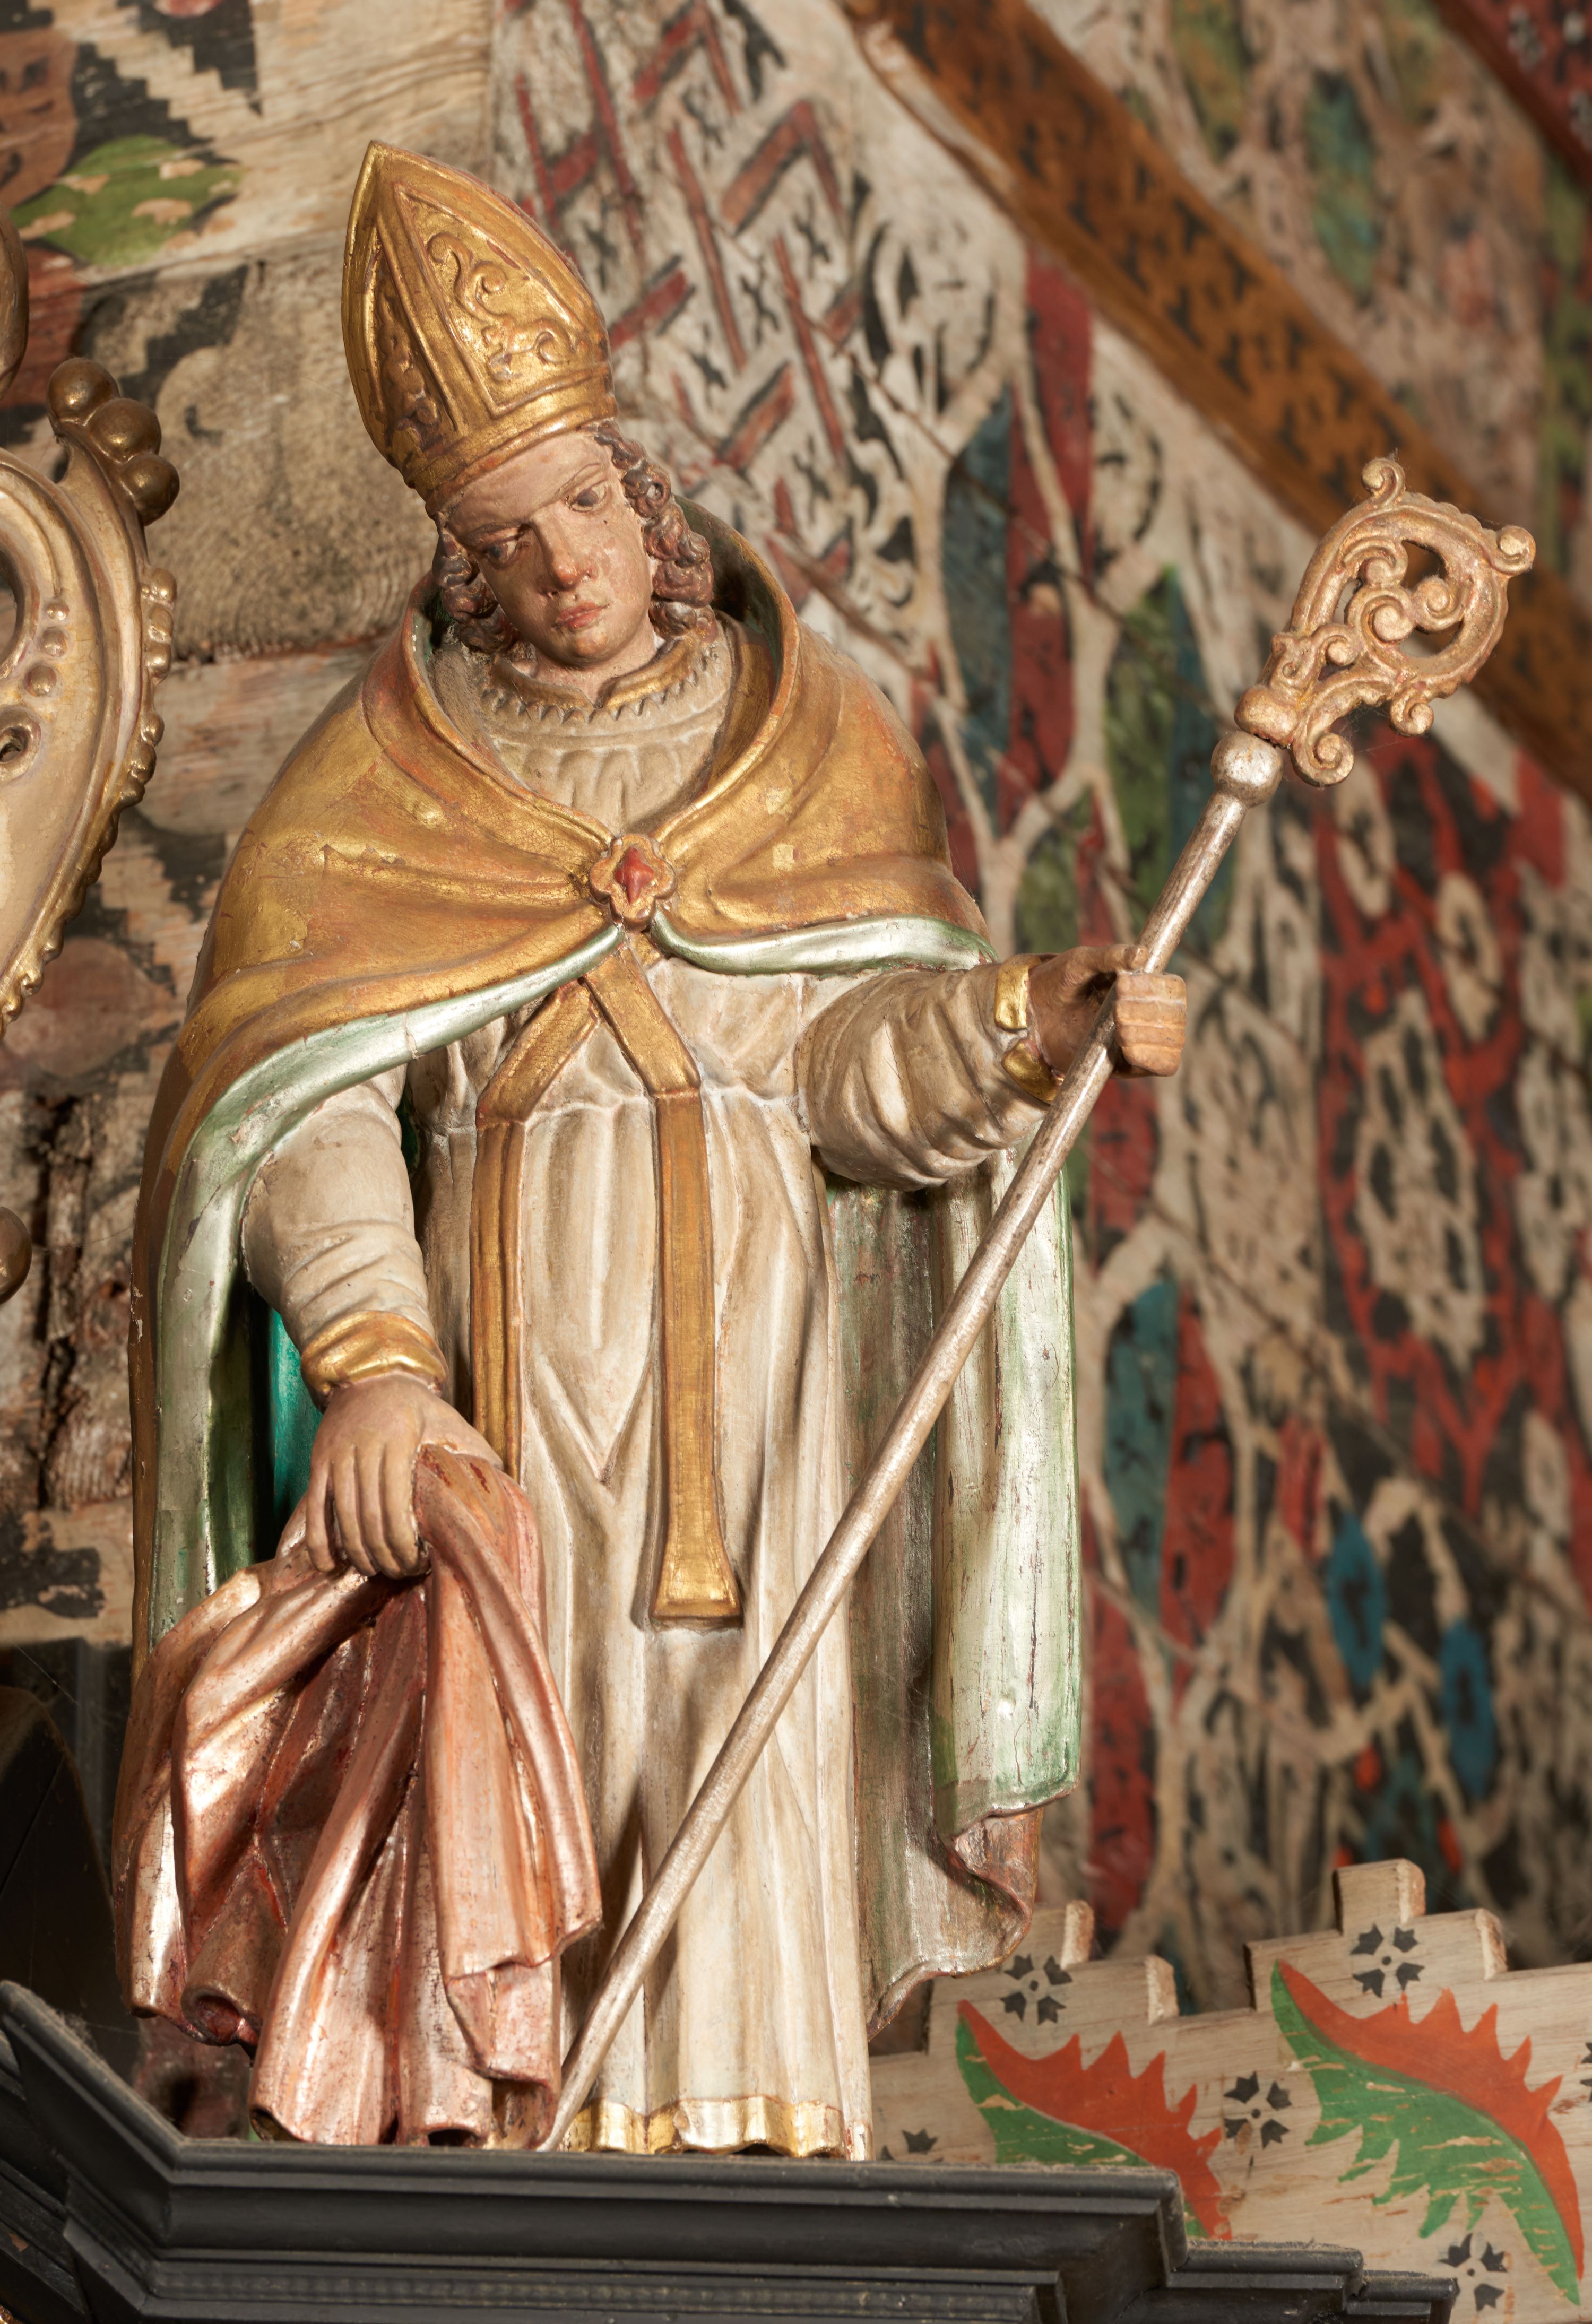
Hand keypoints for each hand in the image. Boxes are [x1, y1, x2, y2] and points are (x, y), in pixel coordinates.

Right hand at [304, 1373, 498, 1580]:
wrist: (369, 1375)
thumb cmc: (417, 1404)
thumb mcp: (449, 1418)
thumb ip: (473, 1448)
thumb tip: (502, 1477)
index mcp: (399, 1438)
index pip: (397, 1503)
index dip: (405, 1541)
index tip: (418, 1561)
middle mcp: (363, 1446)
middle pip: (369, 1516)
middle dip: (384, 1553)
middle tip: (399, 1572)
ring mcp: (336, 1454)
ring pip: (342, 1516)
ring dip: (357, 1552)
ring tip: (374, 1571)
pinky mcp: (318, 1461)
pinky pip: (314, 1507)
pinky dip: (319, 1540)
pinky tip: (329, 1565)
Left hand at [1026, 944, 1186, 1080]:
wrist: (1034, 1017)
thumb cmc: (1059, 984)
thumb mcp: (1080, 962)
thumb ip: (1109, 956)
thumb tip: (1142, 953)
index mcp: (1145, 985)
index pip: (1174, 990)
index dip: (1156, 989)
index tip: (1124, 985)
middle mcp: (1151, 1013)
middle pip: (1176, 1016)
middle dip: (1146, 1012)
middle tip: (1115, 1009)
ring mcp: (1145, 1040)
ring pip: (1173, 1041)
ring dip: (1145, 1032)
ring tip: (1117, 1027)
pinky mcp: (1134, 1065)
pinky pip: (1165, 1065)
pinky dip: (1152, 1056)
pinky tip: (1127, 1046)